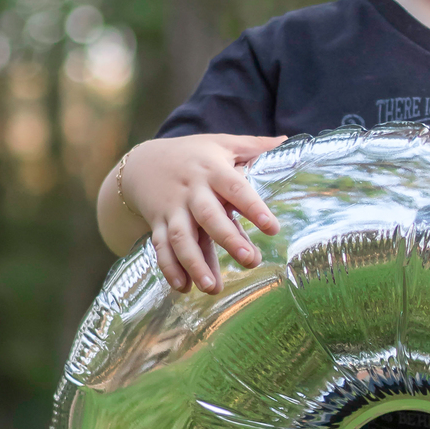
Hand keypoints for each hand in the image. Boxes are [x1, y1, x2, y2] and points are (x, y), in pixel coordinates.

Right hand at [105, 133, 285, 291]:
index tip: (273, 228)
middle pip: (209, 217)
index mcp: (212, 170)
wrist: (142, 163)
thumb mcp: (222, 143)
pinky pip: (160, 248)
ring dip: (195, 264)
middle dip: (228, 239)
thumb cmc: (193, 154)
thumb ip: (254, 146)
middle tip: (249, 261)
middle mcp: (192, 191)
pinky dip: (170, 268)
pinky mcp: (156, 224)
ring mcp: (172, 209)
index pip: (236, 188)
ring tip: (213, 288)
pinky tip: (183, 288)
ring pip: (181, 238)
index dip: (254, 208)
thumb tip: (288, 140)